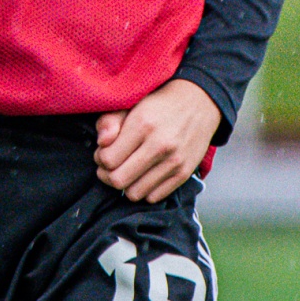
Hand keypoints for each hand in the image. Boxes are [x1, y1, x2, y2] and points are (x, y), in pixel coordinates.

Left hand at [95, 79, 220, 203]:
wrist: (199, 103)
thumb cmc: (158, 104)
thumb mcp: (131, 103)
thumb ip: (109, 121)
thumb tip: (102, 144)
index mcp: (143, 124)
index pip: (108, 159)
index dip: (100, 158)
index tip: (105, 152)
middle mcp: (160, 144)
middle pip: (118, 180)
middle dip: (108, 175)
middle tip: (111, 165)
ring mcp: (174, 161)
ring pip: (134, 193)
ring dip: (126, 184)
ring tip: (129, 170)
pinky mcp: (184, 173)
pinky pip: (154, 197)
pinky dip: (145, 190)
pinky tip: (145, 174)